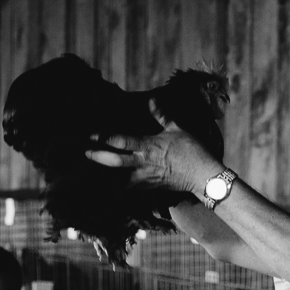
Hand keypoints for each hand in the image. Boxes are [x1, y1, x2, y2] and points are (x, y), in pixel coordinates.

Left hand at [85, 99, 220, 194]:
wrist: (203, 175)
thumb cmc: (192, 150)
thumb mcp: (177, 129)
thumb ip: (161, 115)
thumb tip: (152, 100)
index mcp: (148, 146)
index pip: (121, 140)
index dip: (103, 137)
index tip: (90, 135)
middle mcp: (144, 163)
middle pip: (114, 162)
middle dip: (98, 157)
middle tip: (85, 153)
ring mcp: (146, 177)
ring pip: (119, 180)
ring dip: (105, 178)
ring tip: (92, 176)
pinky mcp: (151, 187)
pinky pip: (132, 189)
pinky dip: (121, 189)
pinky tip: (113, 189)